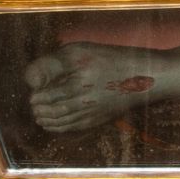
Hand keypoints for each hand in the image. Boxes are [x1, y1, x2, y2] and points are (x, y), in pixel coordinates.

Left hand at [24, 42, 173, 133]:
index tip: (34, 87)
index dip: (35, 92)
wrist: (149, 76)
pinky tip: (53, 124)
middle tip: (33, 102)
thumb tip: (30, 82)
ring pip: (60, 121)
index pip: (43, 95)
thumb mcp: (80, 51)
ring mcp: (91, 113)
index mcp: (75, 82)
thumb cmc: (114, 58)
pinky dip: (59, 127)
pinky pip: (73, 127)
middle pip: (50, 110)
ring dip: (46, 119)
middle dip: (38, 107)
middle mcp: (82, 102)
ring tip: (39, 115)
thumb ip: (51, 64)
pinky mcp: (99, 119)